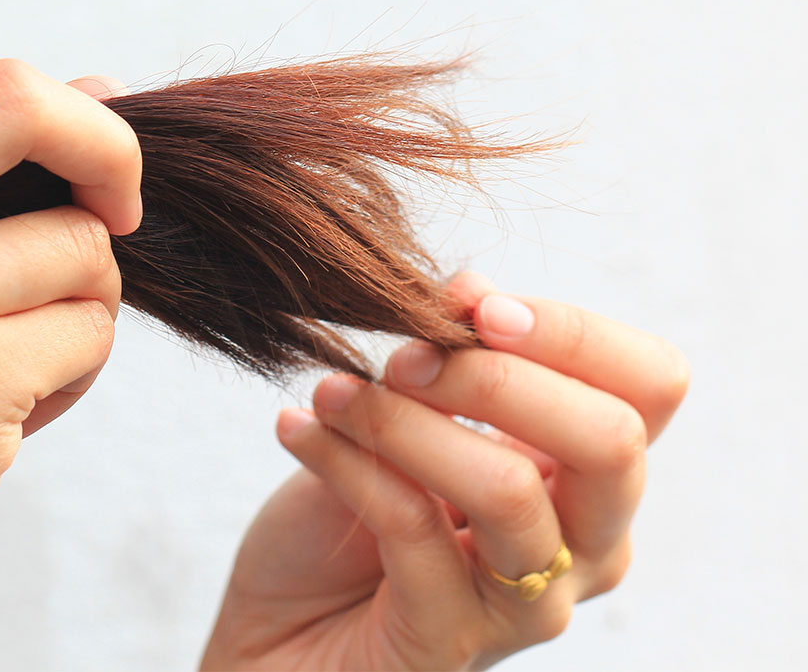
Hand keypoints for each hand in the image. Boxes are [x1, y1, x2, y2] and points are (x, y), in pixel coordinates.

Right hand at [0, 0, 140, 668]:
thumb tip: (105, 85)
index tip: (36, 142)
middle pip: (9, 92)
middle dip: (102, 141)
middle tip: (116, 203)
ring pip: (76, 237)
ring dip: (83, 293)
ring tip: (13, 354)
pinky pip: (90, 325)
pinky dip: (80, 364)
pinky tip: (12, 411)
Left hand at [201, 272, 688, 670]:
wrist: (276, 631)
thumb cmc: (345, 522)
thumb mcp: (403, 419)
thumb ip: (448, 360)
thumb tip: (472, 289)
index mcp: (589, 475)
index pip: (650, 386)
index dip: (572, 331)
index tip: (472, 306)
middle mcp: (585, 545)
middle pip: (611, 439)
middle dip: (494, 375)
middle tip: (399, 357)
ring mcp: (527, 605)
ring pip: (507, 488)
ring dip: (404, 419)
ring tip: (330, 391)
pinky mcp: (451, 641)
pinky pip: (411, 530)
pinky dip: (345, 461)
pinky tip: (295, 428)